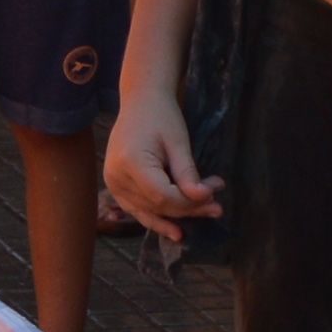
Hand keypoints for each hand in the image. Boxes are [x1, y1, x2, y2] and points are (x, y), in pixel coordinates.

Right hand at [105, 93, 217, 250]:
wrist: (140, 102)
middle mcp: (117, 177)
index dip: (190, 201)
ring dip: (178, 216)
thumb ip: (187, 173)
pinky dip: (158, 218)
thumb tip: (204, 199)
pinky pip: (138, 209)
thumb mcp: (178, 142)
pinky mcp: (116, 186)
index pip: (163, 195)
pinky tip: (176, 229)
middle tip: (218, 206)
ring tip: (206, 214)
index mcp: (131, 163)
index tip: (214, 194)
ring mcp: (113, 184)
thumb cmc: (161, 116)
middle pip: (157, 205)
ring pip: (149, 212)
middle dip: (189, 208)